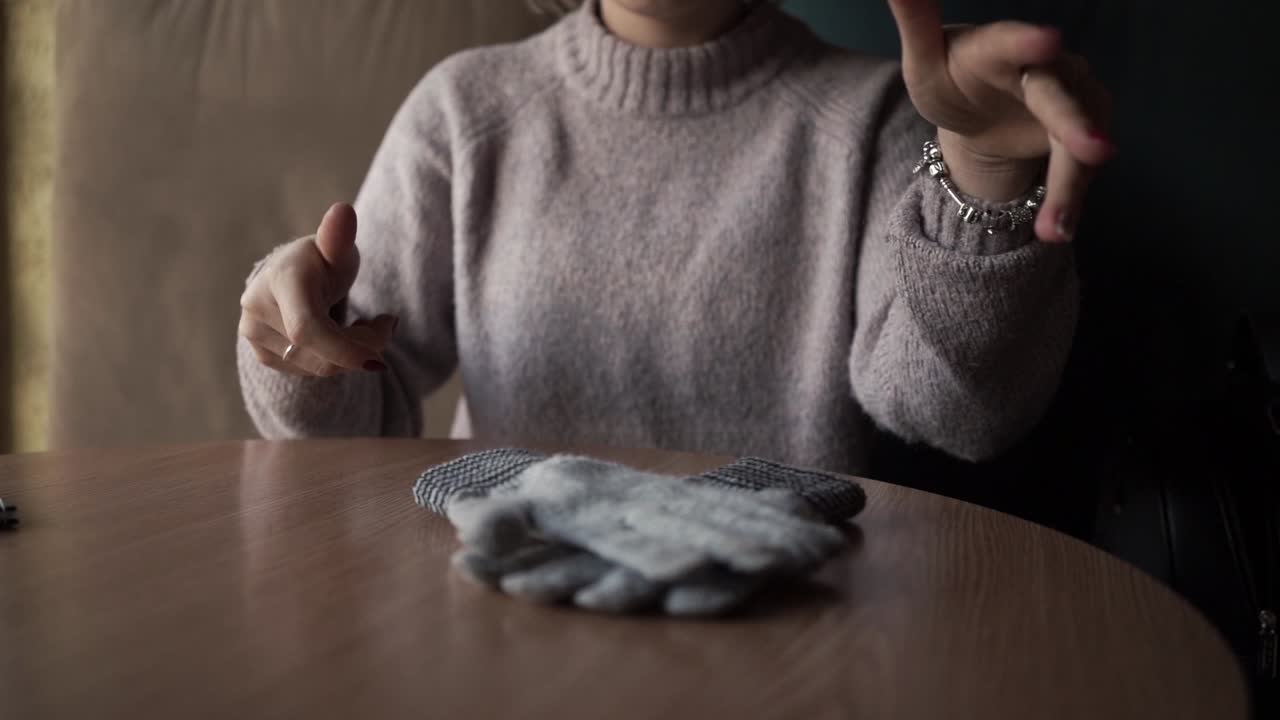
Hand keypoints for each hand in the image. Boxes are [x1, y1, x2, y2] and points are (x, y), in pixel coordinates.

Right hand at [238, 203, 397, 376]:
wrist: (291, 273)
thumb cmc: (322, 260)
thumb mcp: (336, 248)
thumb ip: (339, 237)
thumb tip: (343, 210)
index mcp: (281, 279)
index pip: (308, 329)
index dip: (344, 350)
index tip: (378, 360)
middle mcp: (258, 308)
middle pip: (321, 355)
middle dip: (363, 347)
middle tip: (385, 325)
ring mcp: (254, 334)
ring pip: (318, 367)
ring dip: (351, 354)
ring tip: (359, 325)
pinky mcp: (262, 354)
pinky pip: (309, 371)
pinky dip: (334, 360)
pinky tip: (337, 337)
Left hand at [887, 0, 1113, 240]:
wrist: (979, 113)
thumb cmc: (950, 78)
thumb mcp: (924, 61)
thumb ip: (916, 22)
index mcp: (998, 46)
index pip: (1013, 42)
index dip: (1029, 42)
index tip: (1048, 42)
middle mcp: (1045, 67)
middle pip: (1060, 98)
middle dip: (1077, 126)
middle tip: (1095, 152)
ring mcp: (1071, 98)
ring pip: (1077, 143)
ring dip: (1070, 188)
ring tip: (1053, 230)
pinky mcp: (1083, 130)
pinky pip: (1078, 169)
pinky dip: (1068, 201)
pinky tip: (1056, 231)